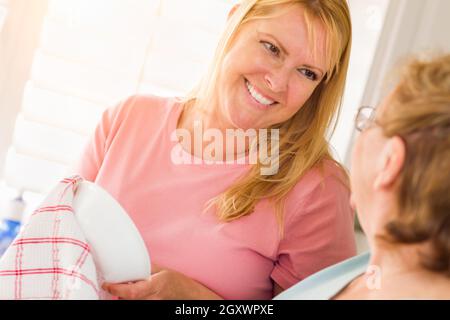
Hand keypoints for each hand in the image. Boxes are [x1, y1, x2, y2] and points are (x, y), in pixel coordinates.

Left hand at [102, 263, 222, 299]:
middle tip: (112, 284)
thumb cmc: (176, 282)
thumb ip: (146, 268)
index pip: (132, 292)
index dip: (117, 289)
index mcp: (156, 285)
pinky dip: (130, 299)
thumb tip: (129, 263)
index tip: (107, 284)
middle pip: (128, 299)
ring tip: (123, 288)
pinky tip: (131, 293)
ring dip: (124, 296)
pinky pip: (136, 304)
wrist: (188, 295)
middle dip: (118, 292)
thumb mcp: (161, 270)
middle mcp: (153, 299)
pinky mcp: (151, 309)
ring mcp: (152, 306)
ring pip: (131, 303)